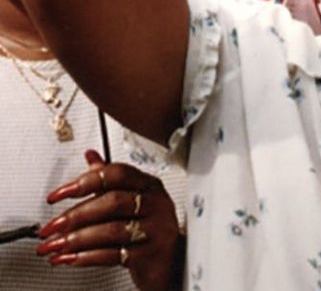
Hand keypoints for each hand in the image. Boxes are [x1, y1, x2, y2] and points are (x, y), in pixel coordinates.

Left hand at [37, 150, 181, 290]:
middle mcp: (155, 203)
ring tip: (55, 246)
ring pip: (111, 230)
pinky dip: (86, 258)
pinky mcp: (151, 255)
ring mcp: (156, 229)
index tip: (57, 195)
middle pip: (112, 202)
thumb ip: (109, 179)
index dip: (84, 182)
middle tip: (52, 226)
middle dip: (76, 215)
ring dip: (76, 239)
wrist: (172, 261)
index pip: (116, 174)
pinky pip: (113, 255)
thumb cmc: (149, 228)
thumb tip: (90, 156)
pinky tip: (70, 259)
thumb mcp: (134, 199)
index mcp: (149, 184)